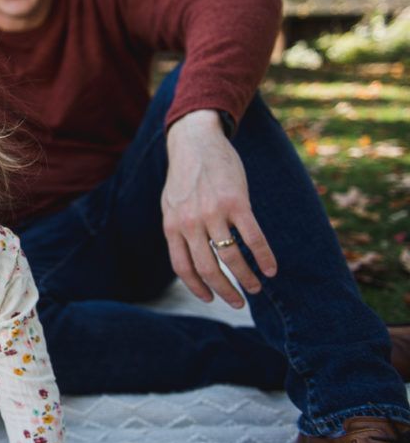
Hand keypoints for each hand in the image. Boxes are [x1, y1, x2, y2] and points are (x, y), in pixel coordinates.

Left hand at [162, 110, 276, 307]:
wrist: (195, 141)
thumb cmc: (185, 176)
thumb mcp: (170, 205)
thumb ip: (177, 229)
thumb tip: (186, 257)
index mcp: (172, 226)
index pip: (183, 268)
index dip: (198, 287)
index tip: (211, 299)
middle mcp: (190, 222)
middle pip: (208, 268)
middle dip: (226, 290)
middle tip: (239, 301)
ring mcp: (213, 212)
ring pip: (231, 257)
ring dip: (246, 278)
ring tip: (256, 287)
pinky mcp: (236, 202)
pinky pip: (252, 237)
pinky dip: (264, 257)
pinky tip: (271, 268)